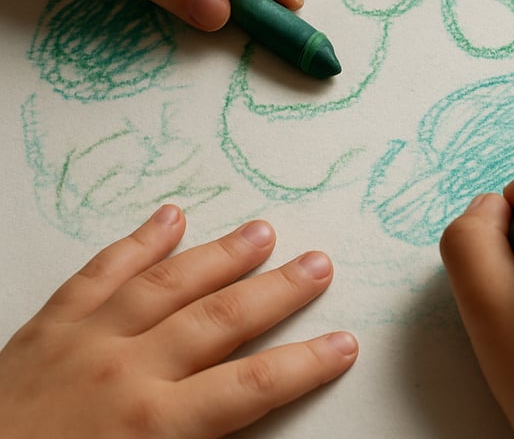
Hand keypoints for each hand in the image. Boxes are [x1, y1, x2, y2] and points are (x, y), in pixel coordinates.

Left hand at [0, 206, 357, 438]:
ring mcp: (87, 339)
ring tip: (262, 232)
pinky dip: (138, 242)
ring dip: (221, 256)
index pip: (251, 387)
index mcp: (153, 428)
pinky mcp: (50, 324)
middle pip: (222, 320)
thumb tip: (240, 429)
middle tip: (317, 265)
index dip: (304, 364)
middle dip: (277, 292)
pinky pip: (101, 272)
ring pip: (170, 283)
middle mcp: (128, 371)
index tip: (342, 344)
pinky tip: (169, 217)